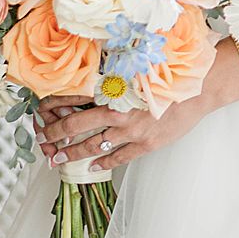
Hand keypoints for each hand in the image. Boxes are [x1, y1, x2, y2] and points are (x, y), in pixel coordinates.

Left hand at [31, 91, 210, 173]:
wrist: (198, 88)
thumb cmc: (167, 76)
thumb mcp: (134, 70)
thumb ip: (111, 78)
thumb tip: (88, 81)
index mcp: (112, 88)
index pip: (72, 97)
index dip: (53, 105)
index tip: (40, 111)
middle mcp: (117, 110)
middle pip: (75, 124)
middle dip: (54, 133)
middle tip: (42, 139)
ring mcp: (131, 130)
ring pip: (92, 145)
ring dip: (72, 153)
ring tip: (57, 159)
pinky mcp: (146, 144)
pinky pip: (118, 157)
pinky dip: (102, 163)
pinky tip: (91, 167)